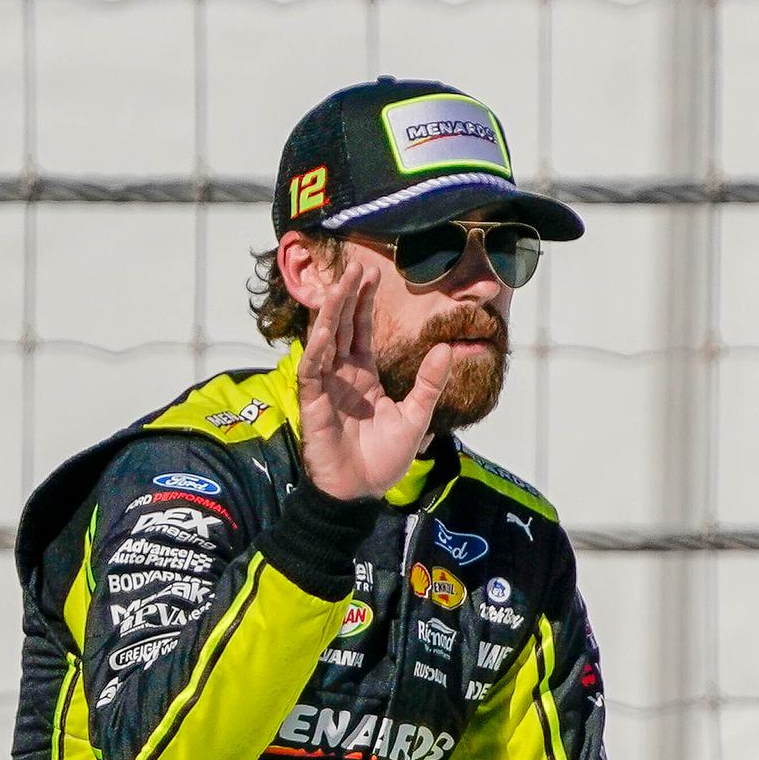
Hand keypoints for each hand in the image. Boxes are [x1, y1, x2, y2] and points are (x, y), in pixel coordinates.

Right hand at [296, 265, 453, 500]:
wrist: (361, 493)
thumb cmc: (383, 460)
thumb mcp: (416, 417)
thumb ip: (429, 384)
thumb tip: (446, 349)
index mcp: (363, 376)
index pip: (360, 331)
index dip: (364, 304)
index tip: (373, 274)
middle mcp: (342, 376)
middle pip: (342, 327)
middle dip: (347, 297)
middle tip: (355, 266)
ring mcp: (325, 388)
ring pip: (324, 342)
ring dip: (330, 314)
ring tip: (338, 286)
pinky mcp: (312, 404)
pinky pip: (312, 371)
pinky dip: (316, 350)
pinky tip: (323, 330)